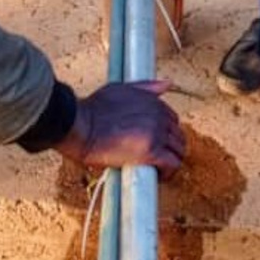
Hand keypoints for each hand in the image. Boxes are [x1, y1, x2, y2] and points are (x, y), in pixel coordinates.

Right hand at [53, 80, 184, 177]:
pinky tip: (157, 175)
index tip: (155, 143)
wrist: (81, 125)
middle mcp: (159, 116)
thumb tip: (167, 83)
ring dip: (170, 160)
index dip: (165, 133)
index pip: (172, 120)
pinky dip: (168, 172)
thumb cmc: (94, 109)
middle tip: (155, 158)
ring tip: (156, 168)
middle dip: (170, 147)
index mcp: (153, 101)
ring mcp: (157, 133)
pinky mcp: (151, 151)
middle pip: (178, 136)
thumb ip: (146, 87)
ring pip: (178, 150)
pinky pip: (172, 164)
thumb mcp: (121, 88)